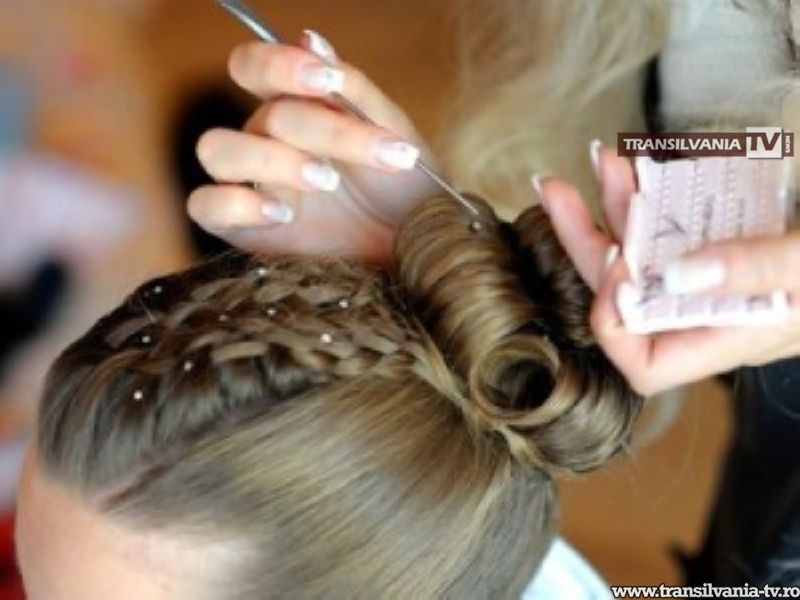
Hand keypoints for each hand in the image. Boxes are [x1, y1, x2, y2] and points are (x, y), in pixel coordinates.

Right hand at [189, 31, 439, 262]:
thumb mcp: (393, 134)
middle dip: (315, 130)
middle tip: (357, 158)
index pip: (255, 67)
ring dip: (272, 160)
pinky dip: (237, 204)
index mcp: (296, 107)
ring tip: (326, 181)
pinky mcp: (242, 228)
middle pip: (259, 116)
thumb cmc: (404, 189)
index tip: (327, 82)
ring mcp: (250, 183)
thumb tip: (310, 38)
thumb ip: (352, 91)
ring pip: (217, 150)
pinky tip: (283, 213)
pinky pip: (205, 205)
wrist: (415, 249)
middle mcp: (265, 139)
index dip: (279, 65)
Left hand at [536, 142, 799, 395]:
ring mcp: (713, 277)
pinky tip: (637, 163)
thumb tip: (675, 275)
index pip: (643, 364)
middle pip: (624, 296)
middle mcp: (709, 312)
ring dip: (614, 207)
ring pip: (642, 254)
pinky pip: (672, 227)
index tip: (617, 264)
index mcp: (728, 336)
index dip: (614, 323)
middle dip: (587, 242)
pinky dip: (651, 195)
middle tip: (557, 190)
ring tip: (602, 159)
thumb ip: (756, 271)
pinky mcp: (721, 243)